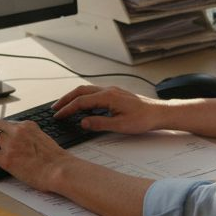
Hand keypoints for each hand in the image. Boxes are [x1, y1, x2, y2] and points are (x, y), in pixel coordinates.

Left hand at [0, 119, 76, 189]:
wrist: (60, 170)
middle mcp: (18, 131)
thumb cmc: (56, 161)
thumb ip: (31, 138)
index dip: (0, 129)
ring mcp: (11, 144)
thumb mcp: (44, 141)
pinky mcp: (6, 158)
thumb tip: (23, 145)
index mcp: (28, 126)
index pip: (9, 124)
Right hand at [51, 84, 166, 134]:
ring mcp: (112, 91)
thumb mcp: (121, 125)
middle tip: (54, 108)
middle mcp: (108, 91)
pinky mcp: (115, 94)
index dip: (67, 109)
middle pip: (80, 91)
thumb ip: (99, 123)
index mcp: (108, 97)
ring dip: (73, 97)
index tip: (58, 116)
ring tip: (64, 106)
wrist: (160, 113)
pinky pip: (94, 93)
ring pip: (87, 90)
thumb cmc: (144, 119)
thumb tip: (82, 122)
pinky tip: (82, 106)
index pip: (81, 102)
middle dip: (65, 99)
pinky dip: (83, 97)